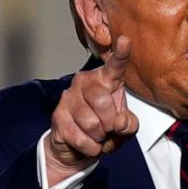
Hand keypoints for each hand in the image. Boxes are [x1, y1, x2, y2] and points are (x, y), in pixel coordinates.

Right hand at [45, 36, 138, 186]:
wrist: (77, 147)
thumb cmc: (104, 129)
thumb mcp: (124, 128)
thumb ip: (129, 124)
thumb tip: (120, 122)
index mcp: (105, 80)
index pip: (115, 66)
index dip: (121, 54)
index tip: (125, 40)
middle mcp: (85, 83)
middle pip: (102, 101)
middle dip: (110, 123)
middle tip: (109, 129)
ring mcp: (68, 98)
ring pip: (91, 123)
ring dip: (100, 137)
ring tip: (98, 136)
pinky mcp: (58, 116)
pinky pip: (80, 137)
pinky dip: (90, 147)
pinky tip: (88, 143)